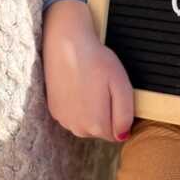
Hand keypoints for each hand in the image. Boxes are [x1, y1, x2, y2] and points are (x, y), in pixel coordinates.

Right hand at [42, 0, 133, 141]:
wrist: (66, 44)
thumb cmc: (96, 61)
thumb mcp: (121, 85)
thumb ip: (125, 115)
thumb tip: (123, 135)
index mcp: (96, 125)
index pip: (117, 133)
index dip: (121, 114)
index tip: (116, 94)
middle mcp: (78, 129)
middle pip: (101, 130)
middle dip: (106, 113)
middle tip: (104, 87)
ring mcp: (64, 120)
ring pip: (86, 123)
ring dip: (91, 110)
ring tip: (90, 84)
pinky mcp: (54, 110)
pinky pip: (73, 115)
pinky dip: (77, 105)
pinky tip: (78, 85)